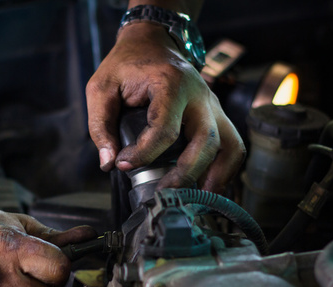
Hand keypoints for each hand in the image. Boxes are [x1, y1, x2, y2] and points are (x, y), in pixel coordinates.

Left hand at [86, 22, 244, 191]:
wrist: (152, 42)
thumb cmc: (127, 64)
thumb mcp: (101, 87)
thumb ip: (100, 125)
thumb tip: (108, 162)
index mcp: (171, 84)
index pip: (165, 128)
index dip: (144, 153)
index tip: (124, 164)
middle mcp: (200, 96)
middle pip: (207, 140)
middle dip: (186, 172)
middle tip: (163, 192)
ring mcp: (213, 106)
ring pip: (230, 145)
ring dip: (217, 176)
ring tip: (196, 198)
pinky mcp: (217, 116)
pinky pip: (233, 146)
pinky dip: (225, 170)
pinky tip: (207, 188)